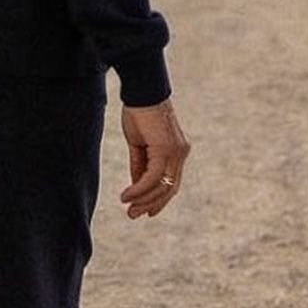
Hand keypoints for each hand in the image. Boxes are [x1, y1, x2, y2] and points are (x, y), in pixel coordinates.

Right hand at [120, 100, 188, 218]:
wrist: (141, 92)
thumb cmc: (139, 114)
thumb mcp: (138, 145)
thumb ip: (140, 165)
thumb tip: (137, 185)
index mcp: (178, 152)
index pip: (172, 183)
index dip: (160, 200)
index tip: (146, 212)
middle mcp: (181, 153)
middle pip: (169, 189)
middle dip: (151, 204)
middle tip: (133, 215)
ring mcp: (176, 152)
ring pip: (162, 186)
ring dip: (143, 200)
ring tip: (128, 210)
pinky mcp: (166, 149)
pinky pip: (152, 177)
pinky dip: (139, 189)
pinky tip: (126, 195)